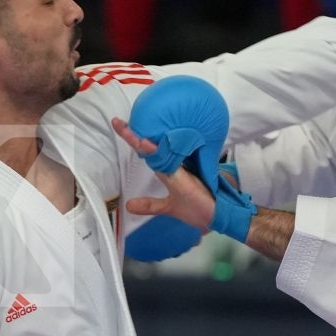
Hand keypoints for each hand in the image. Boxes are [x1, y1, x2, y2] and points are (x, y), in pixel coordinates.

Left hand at [113, 117, 217, 232]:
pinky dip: (157, 154)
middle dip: (132, 135)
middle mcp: (173, 166)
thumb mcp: (168, 207)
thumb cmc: (197, 207)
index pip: (147, 151)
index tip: (119, 126)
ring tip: (124, 127)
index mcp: (168, 169)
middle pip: (149, 147)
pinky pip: (168, 165)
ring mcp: (179, 171)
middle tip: (116, 121)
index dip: (133, 139)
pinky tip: (146, 144)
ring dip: (140, 141)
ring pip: (157, 152)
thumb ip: (150, 205)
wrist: (220, 214)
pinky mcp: (184, 181)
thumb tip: (128, 205)